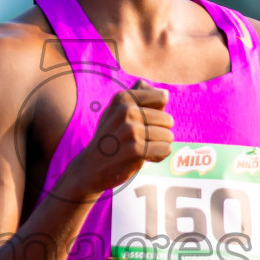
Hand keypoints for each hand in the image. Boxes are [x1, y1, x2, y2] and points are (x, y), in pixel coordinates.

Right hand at [57, 79, 172, 200]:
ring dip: (159, 145)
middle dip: (160, 132)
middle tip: (140, 139)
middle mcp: (126, 111)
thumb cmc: (110, 136)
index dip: (158, 112)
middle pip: (168, 119)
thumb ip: (139, 96)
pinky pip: (165, 150)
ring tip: (141, 148)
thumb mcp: (116, 110)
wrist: (91, 166)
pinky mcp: (136, 149)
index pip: (162, 97)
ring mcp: (131, 130)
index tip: (144, 121)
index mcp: (123, 98)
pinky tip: (143, 158)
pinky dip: (158, 156)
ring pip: (168, 136)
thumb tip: (166, 93)